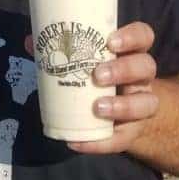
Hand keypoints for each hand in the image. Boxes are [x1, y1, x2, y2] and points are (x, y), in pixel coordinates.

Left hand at [25, 21, 157, 154]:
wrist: (117, 114)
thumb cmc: (96, 77)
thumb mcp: (83, 61)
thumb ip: (59, 49)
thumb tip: (31, 41)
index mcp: (130, 53)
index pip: (143, 36)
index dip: (132, 37)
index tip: (110, 41)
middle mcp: (141, 77)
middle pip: (146, 66)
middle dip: (123, 70)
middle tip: (97, 75)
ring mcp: (141, 104)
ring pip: (147, 103)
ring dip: (123, 106)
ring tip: (97, 107)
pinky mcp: (132, 132)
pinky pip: (123, 139)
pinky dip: (101, 143)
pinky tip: (78, 142)